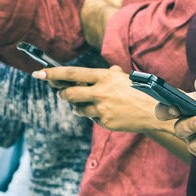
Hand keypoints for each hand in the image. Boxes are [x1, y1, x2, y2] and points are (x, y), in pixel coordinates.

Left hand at [36, 65, 162, 132]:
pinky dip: (95, 116)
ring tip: (94, 104)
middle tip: (64, 94)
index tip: (39, 73)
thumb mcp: (124, 77)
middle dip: (63, 94)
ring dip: (80, 107)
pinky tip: (109, 113)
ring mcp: (102, 108)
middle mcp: (100, 91)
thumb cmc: (140, 91)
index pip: (71, 73)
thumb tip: (93, 74)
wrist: (155, 111)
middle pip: (68, 94)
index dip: (53, 74)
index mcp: (104, 76)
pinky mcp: (105, 121)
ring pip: (77, 109)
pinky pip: (92, 118)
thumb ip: (108, 74)